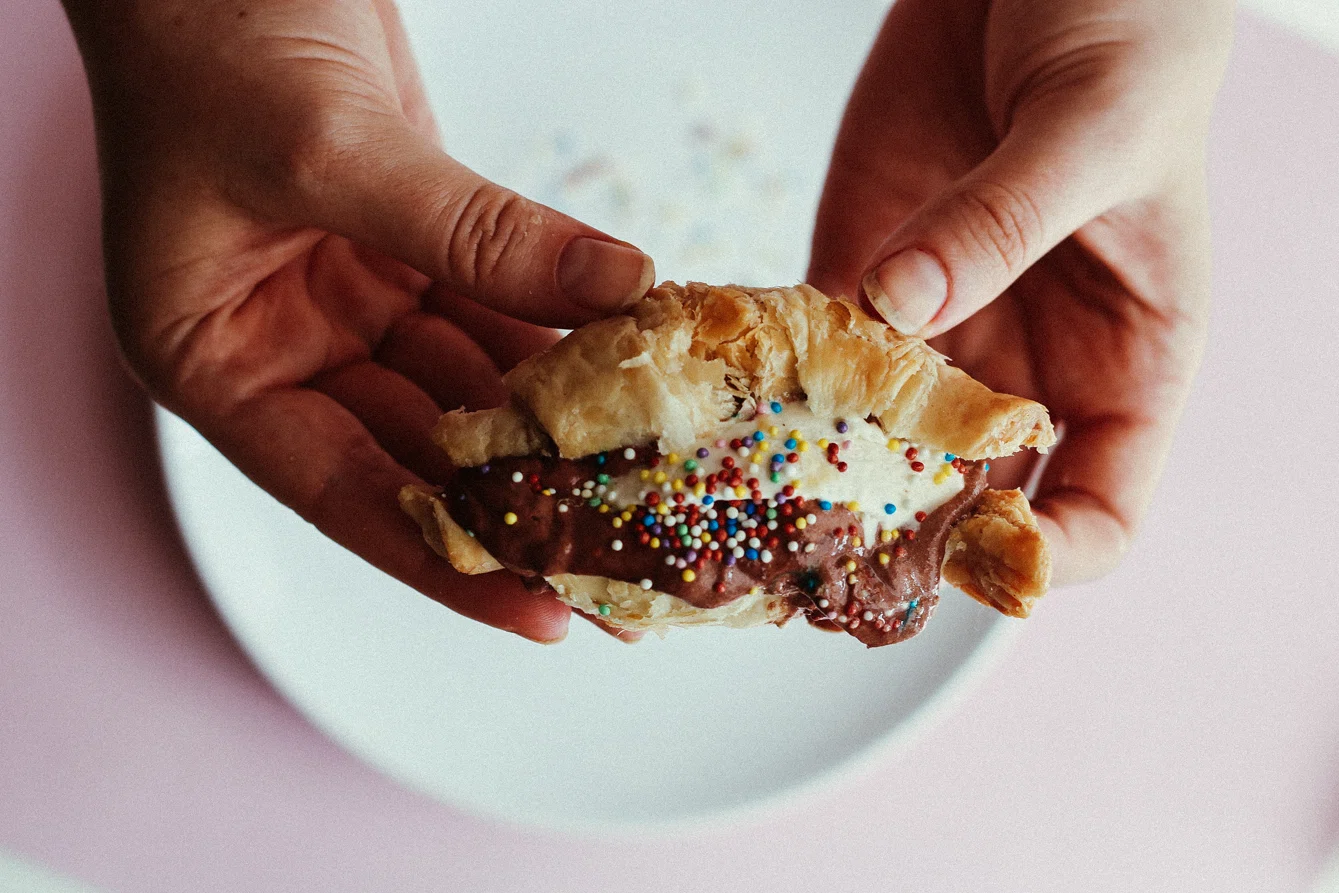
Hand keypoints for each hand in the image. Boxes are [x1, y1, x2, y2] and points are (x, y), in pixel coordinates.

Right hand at [63, 0, 655, 641]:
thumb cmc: (206, 34)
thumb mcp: (330, 150)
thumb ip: (475, 234)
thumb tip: (613, 292)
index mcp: (216, 360)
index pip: (342, 493)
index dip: (445, 560)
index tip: (542, 612)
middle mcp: (285, 347)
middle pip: (418, 455)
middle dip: (519, 507)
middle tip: (623, 564)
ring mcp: (350, 299)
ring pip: (470, 390)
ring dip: (556, 429)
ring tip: (646, 483)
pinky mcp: (408, 248)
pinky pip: (497, 313)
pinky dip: (560, 338)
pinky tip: (627, 367)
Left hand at [808, 0, 1232, 584]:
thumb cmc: (1127, 34)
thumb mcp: (1095, 125)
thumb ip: (1007, 220)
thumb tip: (903, 308)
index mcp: (1124, 361)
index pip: (1102, 512)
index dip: (1046, 555)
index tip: (975, 552)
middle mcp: (1026, 365)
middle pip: (969, 498)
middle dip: (905, 530)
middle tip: (826, 537)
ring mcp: (941, 327)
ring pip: (878, 443)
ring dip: (819, 468)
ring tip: (751, 481)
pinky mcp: (864, 274)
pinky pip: (814, 356)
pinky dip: (772, 382)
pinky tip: (727, 390)